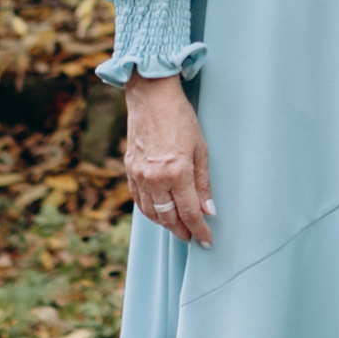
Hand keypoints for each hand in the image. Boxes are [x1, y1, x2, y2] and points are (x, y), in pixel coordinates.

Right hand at [123, 73, 214, 246]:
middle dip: (182, 231)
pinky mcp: (129, 170)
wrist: (151, 97)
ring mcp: (140, 176)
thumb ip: (203, 183)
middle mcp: (156, 178)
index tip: (206, 240)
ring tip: (178, 227)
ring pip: (152, 212)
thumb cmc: (181, 118)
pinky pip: (139, 200)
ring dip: (165, 224)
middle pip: (169, 218)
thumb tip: (209, 209)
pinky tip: (159, 212)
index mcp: (177, 173)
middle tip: (192, 237)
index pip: (190, 213)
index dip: (199, 230)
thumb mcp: (201, 149)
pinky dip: (150, 210)